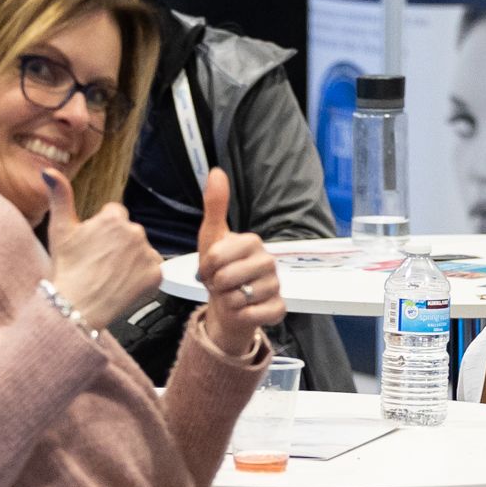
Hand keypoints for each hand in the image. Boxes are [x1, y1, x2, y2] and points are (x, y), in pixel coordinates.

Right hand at [42, 168, 162, 327]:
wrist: (77, 306)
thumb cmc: (67, 269)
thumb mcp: (60, 229)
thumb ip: (60, 196)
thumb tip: (50, 171)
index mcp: (113, 218)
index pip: (115, 215)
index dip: (103, 231)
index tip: (94, 246)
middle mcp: (134, 231)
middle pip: (129, 233)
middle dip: (118, 244)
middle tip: (100, 263)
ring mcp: (147, 253)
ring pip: (141, 251)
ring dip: (131, 260)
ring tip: (110, 275)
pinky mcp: (156, 274)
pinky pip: (153, 271)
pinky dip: (142, 278)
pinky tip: (123, 284)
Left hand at [192, 169, 281, 353]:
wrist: (226, 304)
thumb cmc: (219, 268)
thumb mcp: (211, 236)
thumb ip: (215, 205)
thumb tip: (217, 171)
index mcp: (253, 242)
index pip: (218, 255)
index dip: (206, 266)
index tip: (209, 267)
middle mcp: (269, 261)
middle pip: (227, 277)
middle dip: (216, 285)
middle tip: (220, 283)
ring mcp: (276, 285)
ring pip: (239, 298)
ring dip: (228, 301)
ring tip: (231, 295)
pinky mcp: (279, 308)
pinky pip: (256, 315)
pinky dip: (243, 315)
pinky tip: (244, 310)